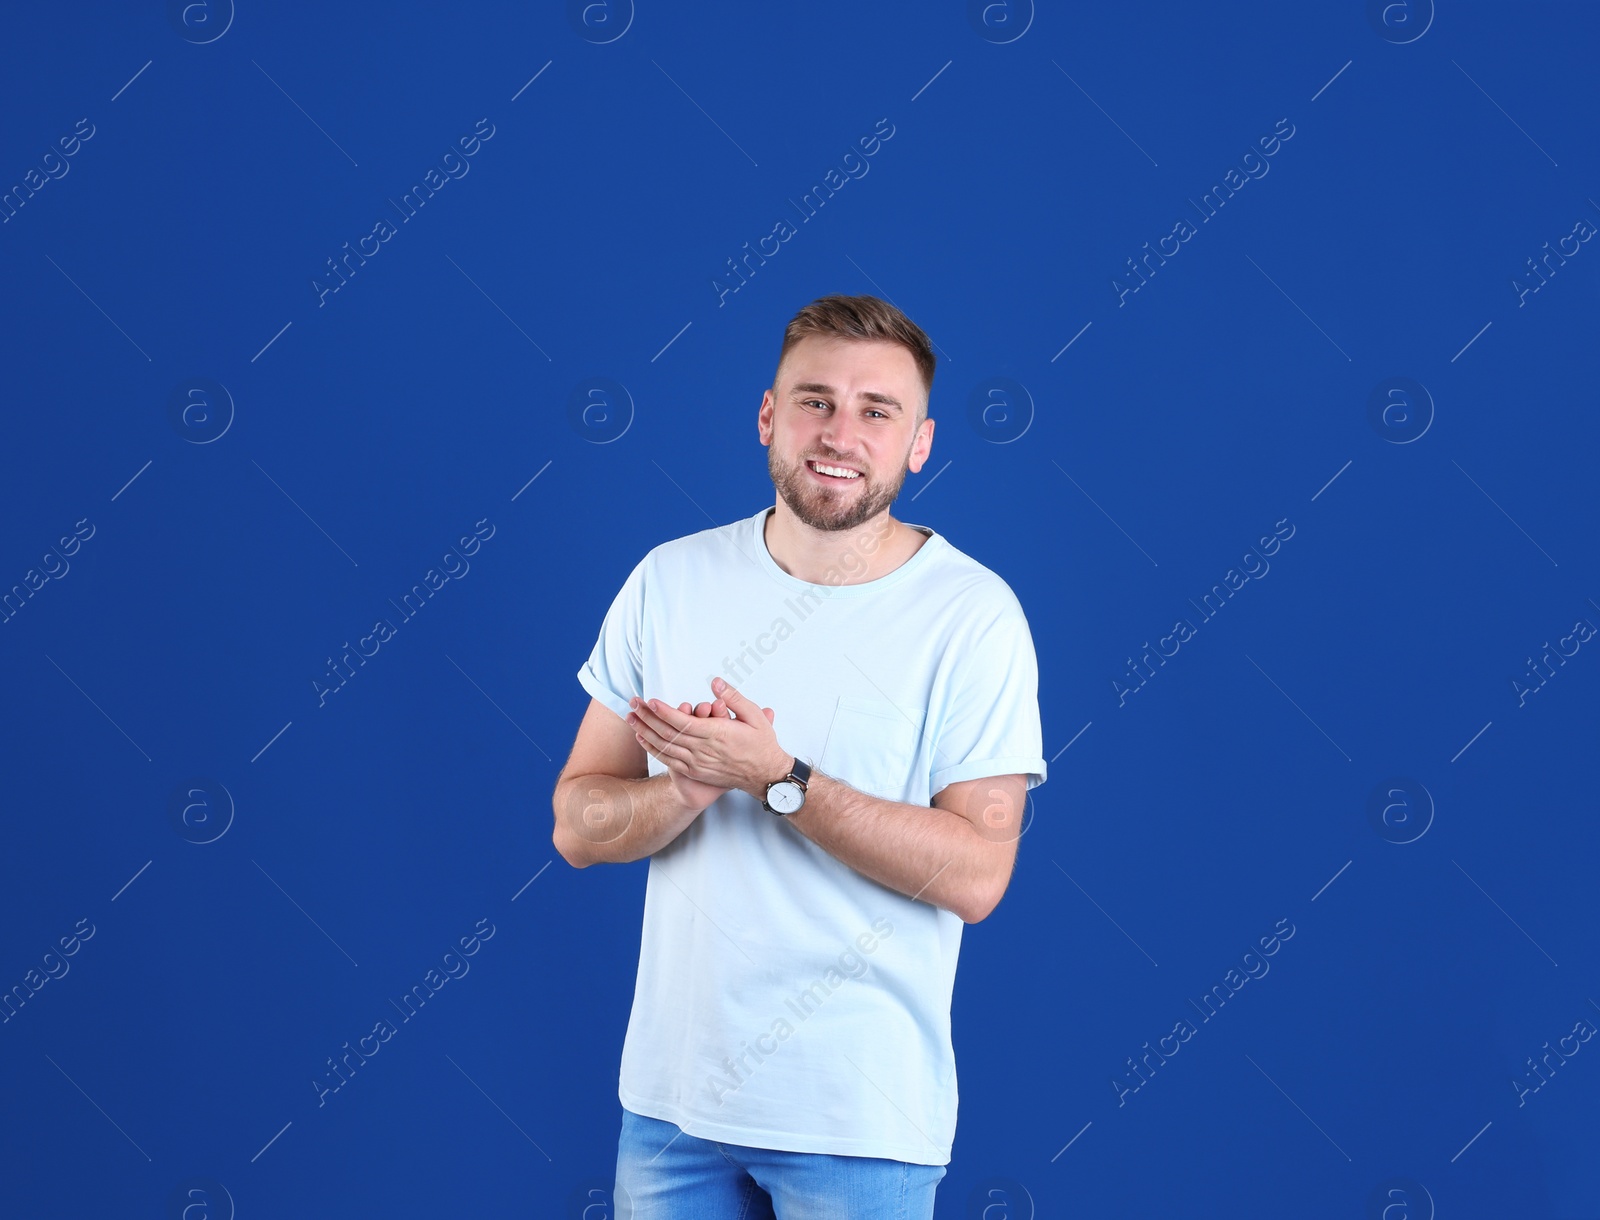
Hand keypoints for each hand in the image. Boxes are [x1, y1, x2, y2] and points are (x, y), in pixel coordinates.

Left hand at [633, 694, 774, 811]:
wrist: (765, 775)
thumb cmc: (761, 744)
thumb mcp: (756, 716)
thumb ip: (734, 698)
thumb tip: (716, 682)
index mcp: (717, 734)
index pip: (683, 722)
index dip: (664, 712)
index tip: (650, 701)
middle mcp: (703, 750)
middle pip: (668, 732)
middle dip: (647, 717)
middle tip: (633, 703)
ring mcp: (697, 763)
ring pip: (665, 746)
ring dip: (645, 731)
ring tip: (630, 717)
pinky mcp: (694, 771)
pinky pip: (668, 759)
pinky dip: (653, 749)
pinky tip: (642, 738)